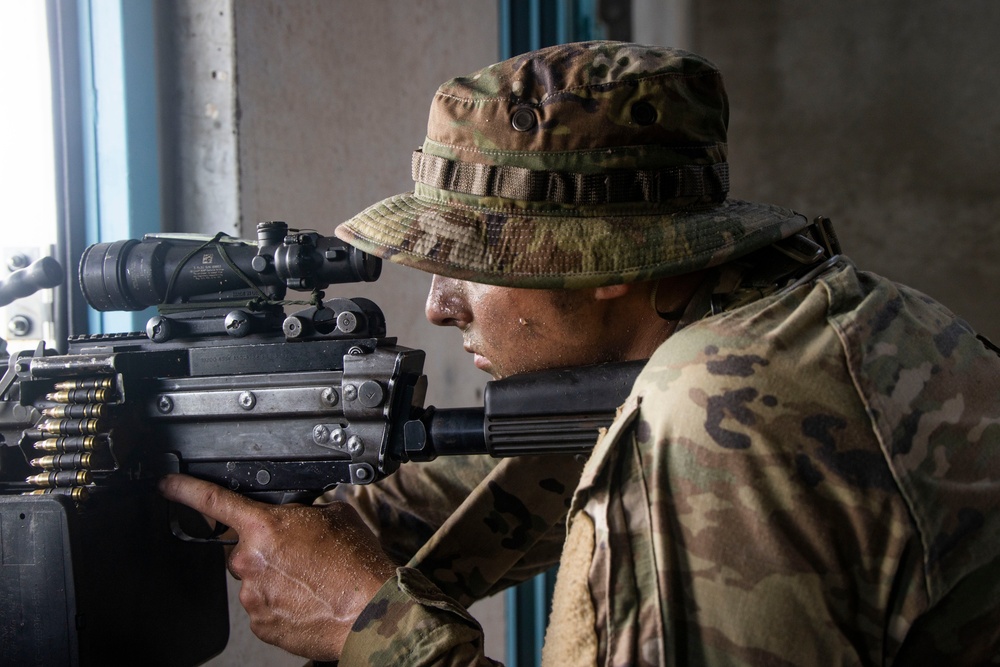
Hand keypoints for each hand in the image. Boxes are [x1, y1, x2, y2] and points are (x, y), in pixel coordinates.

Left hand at [159, 474, 395, 660]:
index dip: (185, 490)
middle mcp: (250, 560)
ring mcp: (252, 595)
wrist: (369, 612)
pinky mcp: (260, 624)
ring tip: (311, 580)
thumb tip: (300, 517)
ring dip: (275, 578)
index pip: (213, 502)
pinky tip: (307, 599)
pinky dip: (280, 603)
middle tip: (299, 556)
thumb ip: (305, 512)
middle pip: (242, 548)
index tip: (168, 486)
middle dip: (265, 550)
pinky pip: (262, 606)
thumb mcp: (335, 517)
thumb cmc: (355, 566)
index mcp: (265, 527)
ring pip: (254, 579)